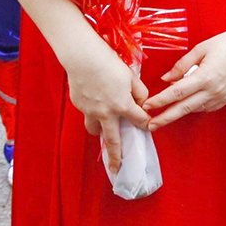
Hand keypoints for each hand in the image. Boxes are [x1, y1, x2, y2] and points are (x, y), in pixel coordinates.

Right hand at [62, 42, 149, 173]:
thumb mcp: (130, 75)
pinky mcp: (78, 104)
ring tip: (102, 129)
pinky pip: (86, 112)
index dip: (145, 123)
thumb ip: (139, 91)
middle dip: (116, 158)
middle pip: (112, 141)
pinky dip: (91, 109)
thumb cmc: (108, 61)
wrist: (81, 56)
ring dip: (100, 131)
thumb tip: (142, 102)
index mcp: (122, 105)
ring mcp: (90, 110)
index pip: (139, 121)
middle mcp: (106, 113)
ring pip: (94, 129)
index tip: (147, 126)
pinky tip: (92, 97)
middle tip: (117, 169)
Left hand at [141, 23, 225, 129]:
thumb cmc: (225, 43)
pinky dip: (195, 106)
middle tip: (150, 125)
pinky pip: (206, 107)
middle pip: (184, 108)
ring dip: (179, 111)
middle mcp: (214, 90)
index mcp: (205, 76)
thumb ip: (182, 65)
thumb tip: (166, 79)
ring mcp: (222, 97)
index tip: (147, 106)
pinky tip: (187, 102)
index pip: (177, 92)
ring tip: (164, 113)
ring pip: (195, 109)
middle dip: (166, 118)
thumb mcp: (200, 49)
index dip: (161, 100)